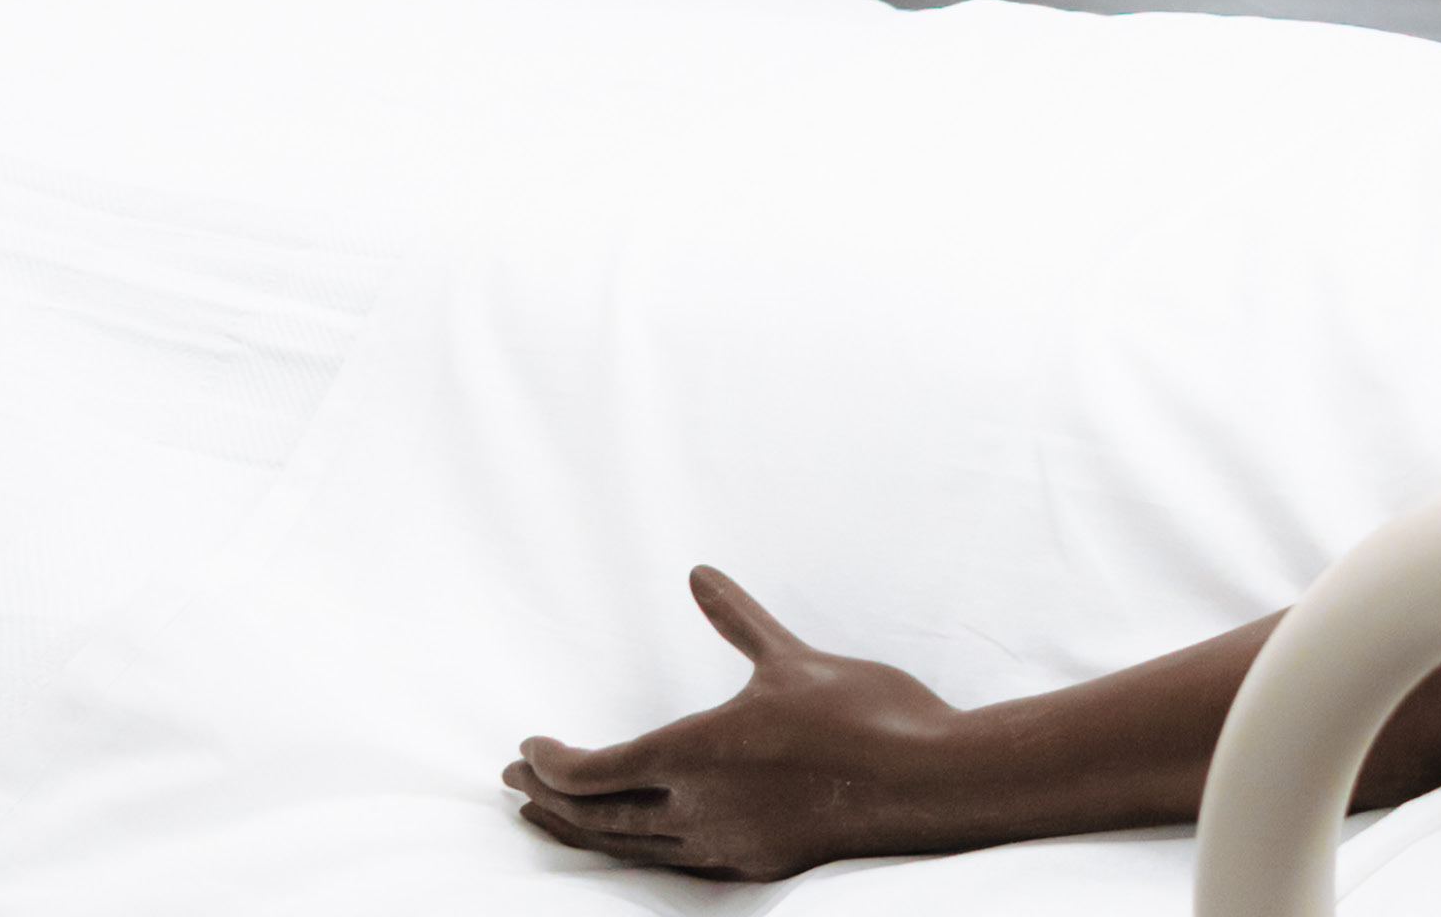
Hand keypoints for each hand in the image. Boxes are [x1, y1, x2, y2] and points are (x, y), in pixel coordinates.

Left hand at [511, 567, 984, 878]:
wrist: (926, 780)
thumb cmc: (862, 713)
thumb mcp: (790, 659)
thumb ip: (738, 620)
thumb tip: (699, 575)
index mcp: (695, 753)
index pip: (593, 771)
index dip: (550, 763)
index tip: (526, 747)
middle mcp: (698, 809)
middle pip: (597, 817)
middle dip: (548, 800)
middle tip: (513, 785)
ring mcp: (726, 844)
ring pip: (629, 851)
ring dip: (581, 834)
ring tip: (548, 821)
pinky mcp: (757, 863)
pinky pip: (673, 865)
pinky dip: (635, 853)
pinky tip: (635, 846)